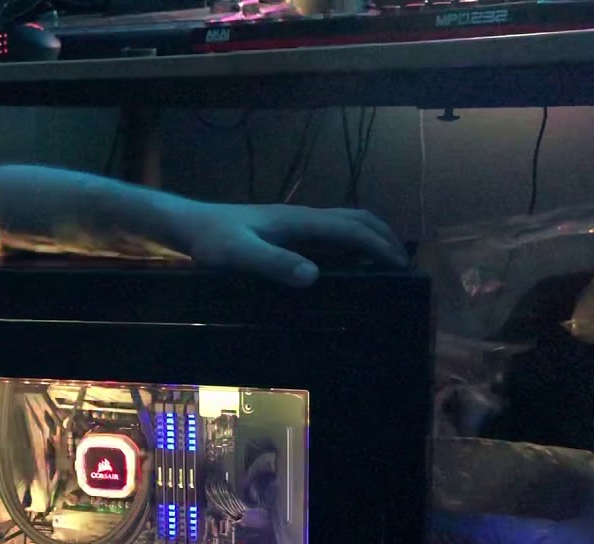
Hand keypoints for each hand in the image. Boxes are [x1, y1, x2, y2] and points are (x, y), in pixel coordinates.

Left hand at [175, 202, 407, 286]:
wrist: (190, 225)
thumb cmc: (212, 241)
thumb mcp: (239, 255)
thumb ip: (273, 264)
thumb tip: (314, 275)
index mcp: (299, 221)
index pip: (351, 229)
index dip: (378, 246)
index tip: (400, 266)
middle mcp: (302, 217)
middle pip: (355, 218)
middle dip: (383, 236)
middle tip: (403, 264)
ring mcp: (295, 222)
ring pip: (344, 222)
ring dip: (369, 236)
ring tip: (385, 261)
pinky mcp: (286, 230)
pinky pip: (329, 232)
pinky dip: (350, 241)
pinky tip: (346, 262)